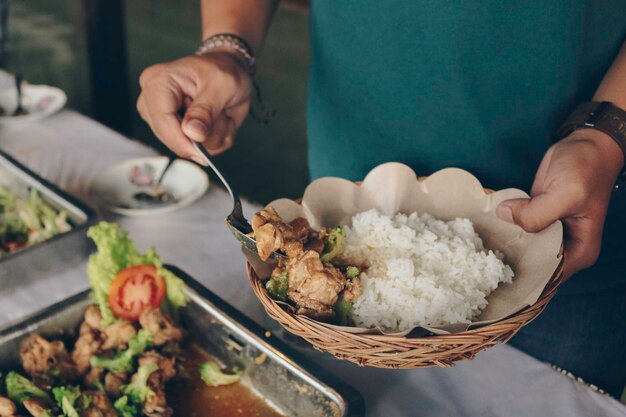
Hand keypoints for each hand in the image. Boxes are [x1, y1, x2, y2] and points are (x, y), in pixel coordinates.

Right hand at [137, 51, 251, 163]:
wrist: (233, 71)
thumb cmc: (224, 69)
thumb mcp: (221, 85)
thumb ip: (205, 110)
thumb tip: (192, 133)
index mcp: (158, 83)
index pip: (162, 121)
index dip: (182, 141)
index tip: (203, 153)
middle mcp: (154, 102)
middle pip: (172, 139)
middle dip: (204, 134)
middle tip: (220, 113)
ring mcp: (165, 118)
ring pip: (188, 147)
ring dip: (213, 136)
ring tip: (220, 113)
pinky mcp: (176, 131)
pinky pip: (199, 150)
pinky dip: (216, 139)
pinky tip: (219, 121)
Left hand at [496, 129, 623, 278]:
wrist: (584, 145)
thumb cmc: (585, 169)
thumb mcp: (566, 192)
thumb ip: (537, 212)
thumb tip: (504, 215)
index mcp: (580, 251)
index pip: (549, 276)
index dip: (524, 277)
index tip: (497, 271)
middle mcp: (565, 247)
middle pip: (532, 266)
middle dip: (509, 262)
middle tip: (482, 258)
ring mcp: (548, 233)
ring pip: (522, 248)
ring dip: (504, 244)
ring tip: (480, 245)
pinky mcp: (535, 218)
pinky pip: (517, 230)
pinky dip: (504, 228)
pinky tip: (486, 228)